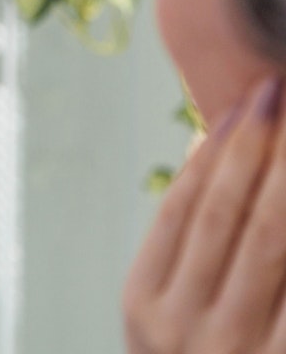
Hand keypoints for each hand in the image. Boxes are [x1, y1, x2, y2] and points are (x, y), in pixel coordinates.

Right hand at [123, 76, 285, 352]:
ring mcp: (237, 353)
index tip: (238, 104)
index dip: (214, 152)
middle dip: (254, 147)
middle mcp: (183, 331)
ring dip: (285, 176)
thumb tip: (204, 151)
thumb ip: (182, 247)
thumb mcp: (166, 319)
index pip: (180, 208)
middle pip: (225, 215)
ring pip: (270, 241)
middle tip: (275, 89)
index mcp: (145, 307)